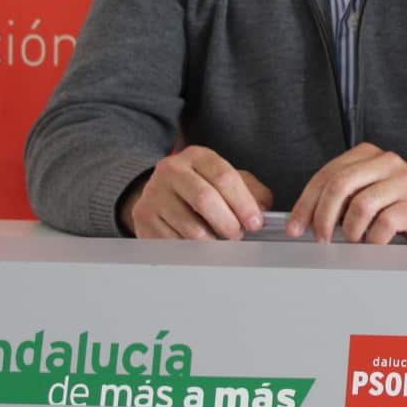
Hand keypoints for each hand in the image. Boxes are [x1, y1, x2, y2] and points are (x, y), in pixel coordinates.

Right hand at [120, 146, 271, 239]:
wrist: (159, 192)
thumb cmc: (201, 186)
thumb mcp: (226, 180)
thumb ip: (250, 190)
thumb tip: (263, 209)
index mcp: (197, 156)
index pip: (224, 177)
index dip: (243, 203)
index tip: (256, 223)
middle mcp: (171, 169)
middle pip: (204, 198)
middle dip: (228, 222)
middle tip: (238, 236)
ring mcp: (153, 193)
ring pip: (188, 225)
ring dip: (211, 241)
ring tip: (221, 244)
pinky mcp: (142, 217)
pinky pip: (171, 241)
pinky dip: (191, 250)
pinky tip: (200, 249)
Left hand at [285, 144, 406, 245]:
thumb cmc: (398, 202)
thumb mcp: (367, 189)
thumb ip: (340, 196)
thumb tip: (304, 220)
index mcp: (367, 155)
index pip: (326, 175)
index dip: (305, 204)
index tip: (296, 227)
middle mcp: (386, 162)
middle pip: (340, 186)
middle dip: (322, 217)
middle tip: (320, 238)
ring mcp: (403, 182)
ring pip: (361, 205)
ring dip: (350, 230)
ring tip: (353, 240)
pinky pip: (384, 224)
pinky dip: (372, 239)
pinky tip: (374, 242)